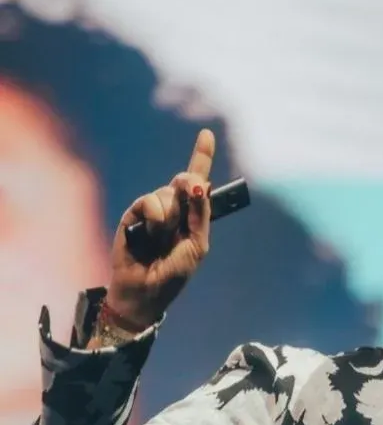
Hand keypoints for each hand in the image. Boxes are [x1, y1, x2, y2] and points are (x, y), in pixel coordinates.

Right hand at [105, 128, 215, 329]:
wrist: (145, 291)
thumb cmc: (174, 273)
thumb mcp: (196, 245)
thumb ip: (199, 214)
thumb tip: (198, 183)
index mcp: (190, 216)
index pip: (196, 184)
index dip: (201, 157)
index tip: (206, 134)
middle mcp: (171, 209)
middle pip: (182, 181)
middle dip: (187, 185)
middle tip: (187, 194)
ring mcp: (152, 210)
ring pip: (167, 193)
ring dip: (169, 217)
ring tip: (161, 239)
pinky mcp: (133, 213)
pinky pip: (149, 201)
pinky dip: (154, 216)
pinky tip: (150, 232)